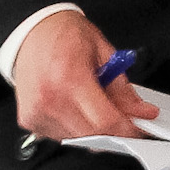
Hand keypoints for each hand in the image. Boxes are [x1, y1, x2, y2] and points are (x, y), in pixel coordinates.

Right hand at [12, 11, 158, 140]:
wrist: (31, 30)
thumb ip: (123, 87)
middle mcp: (50, 99)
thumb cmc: (62, 34)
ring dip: (92, 128)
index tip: (138, 127)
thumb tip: (140, 111)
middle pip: (94, 135)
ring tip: (88, 100)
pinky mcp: (30, 119)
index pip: (106, 121)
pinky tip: (71, 105)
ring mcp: (37, 112)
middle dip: (113, 130)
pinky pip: (60, 135)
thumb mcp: (102, 52)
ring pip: (79, 139)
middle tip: (119, 113)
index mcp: (70, 78)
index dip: (128, 128)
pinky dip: (73, 126)